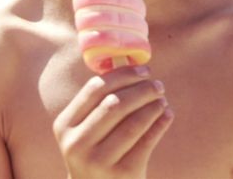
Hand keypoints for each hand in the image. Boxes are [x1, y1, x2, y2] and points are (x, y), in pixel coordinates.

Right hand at [52, 65, 174, 178]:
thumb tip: (131, 64)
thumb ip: (99, 103)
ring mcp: (98, 161)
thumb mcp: (85, 131)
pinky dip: (160, 124)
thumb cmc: (96, 153)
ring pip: (133, 123)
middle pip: (115, 104)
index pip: (95, 89)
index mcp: (65, 125)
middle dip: (141, 90)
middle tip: (158, 85)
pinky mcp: (122, 174)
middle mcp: (77, 144)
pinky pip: (146, 142)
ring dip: (153, 106)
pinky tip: (167, 115)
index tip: (143, 70)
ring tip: (163, 100)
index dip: (123, 75)